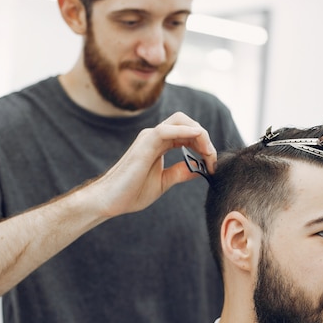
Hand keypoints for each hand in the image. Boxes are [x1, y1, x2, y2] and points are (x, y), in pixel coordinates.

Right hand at [93, 112, 216, 216]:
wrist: (109, 201)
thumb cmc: (131, 192)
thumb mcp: (164, 182)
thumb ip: (181, 172)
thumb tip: (199, 168)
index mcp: (159, 144)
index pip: (187, 134)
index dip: (204, 145)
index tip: (212, 165)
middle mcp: (154, 137)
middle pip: (186, 122)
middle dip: (204, 137)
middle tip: (212, 159)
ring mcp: (148, 138)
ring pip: (180, 121)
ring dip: (200, 134)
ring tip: (208, 153)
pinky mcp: (144, 144)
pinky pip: (167, 130)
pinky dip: (186, 131)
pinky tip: (198, 139)